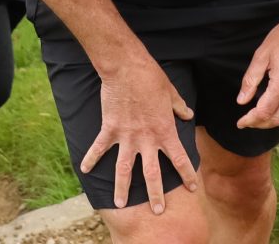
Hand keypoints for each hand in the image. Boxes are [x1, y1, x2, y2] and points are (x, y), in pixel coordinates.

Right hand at [82, 56, 197, 212]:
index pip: (180, 159)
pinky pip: (99, 148)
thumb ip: (180, 108)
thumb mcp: (172, 93)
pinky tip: (85, 170)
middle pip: (152, 174)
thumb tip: (188, 115)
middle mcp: (147, 139)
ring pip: (124, 169)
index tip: (193, 188)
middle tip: (157, 211)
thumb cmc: (151, 78)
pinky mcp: (110, 129)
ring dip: (122, 188)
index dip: (187, 175)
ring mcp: (127, 136)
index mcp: (165, 131)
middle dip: (156, 194)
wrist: (126, 68)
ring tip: (120, 204)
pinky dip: (91, 159)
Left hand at [234, 0, 278, 129]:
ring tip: (263, 116)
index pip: (263, 112)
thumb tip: (241, 101)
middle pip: (277, 119)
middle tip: (249, 121)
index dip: (250, 120)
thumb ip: (251, 80)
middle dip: (261, 124)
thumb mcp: (262, 55)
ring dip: (276, 120)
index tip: (241, 123)